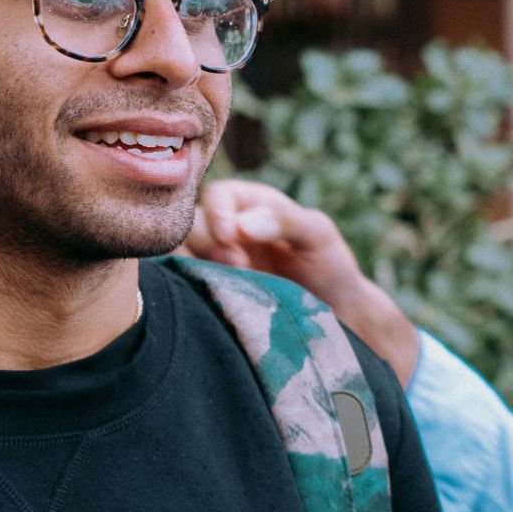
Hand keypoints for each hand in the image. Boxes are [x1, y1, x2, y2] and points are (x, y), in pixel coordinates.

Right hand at [186, 180, 420, 381]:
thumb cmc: (329, 266)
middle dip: (206, 244)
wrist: (335, 316)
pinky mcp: (209, 295)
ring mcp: (213, 265)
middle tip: (238, 267)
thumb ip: (285, 221)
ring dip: (194, 269)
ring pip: (177, 257)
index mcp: (249, 205)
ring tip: (228, 287)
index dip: (217, 213)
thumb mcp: (318, 235)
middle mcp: (225, 232)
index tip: (230, 237)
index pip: (217, 195)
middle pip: (190, 225)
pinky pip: (183, 289)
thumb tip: (242, 225)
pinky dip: (190, 293)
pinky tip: (216, 303)